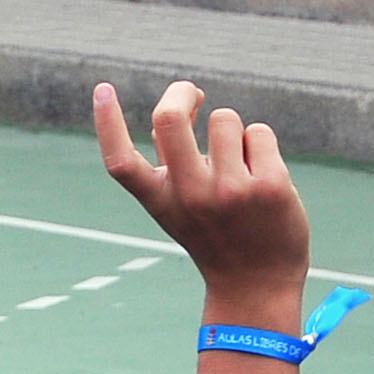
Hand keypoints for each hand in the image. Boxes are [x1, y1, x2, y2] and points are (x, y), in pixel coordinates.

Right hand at [95, 80, 308, 322]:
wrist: (256, 284)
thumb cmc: (215, 235)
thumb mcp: (180, 206)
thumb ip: (171, 162)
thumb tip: (179, 109)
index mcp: (161, 201)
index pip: (120, 162)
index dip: (106, 123)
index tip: (102, 89)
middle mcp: (191, 195)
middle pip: (169, 118)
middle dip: (181, 92)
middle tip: (193, 94)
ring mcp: (231, 191)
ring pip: (224, 119)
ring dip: (232, 131)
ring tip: (239, 164)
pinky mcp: (270, 186)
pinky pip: (258, 133)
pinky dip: (260, 146)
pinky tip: (262, 176)